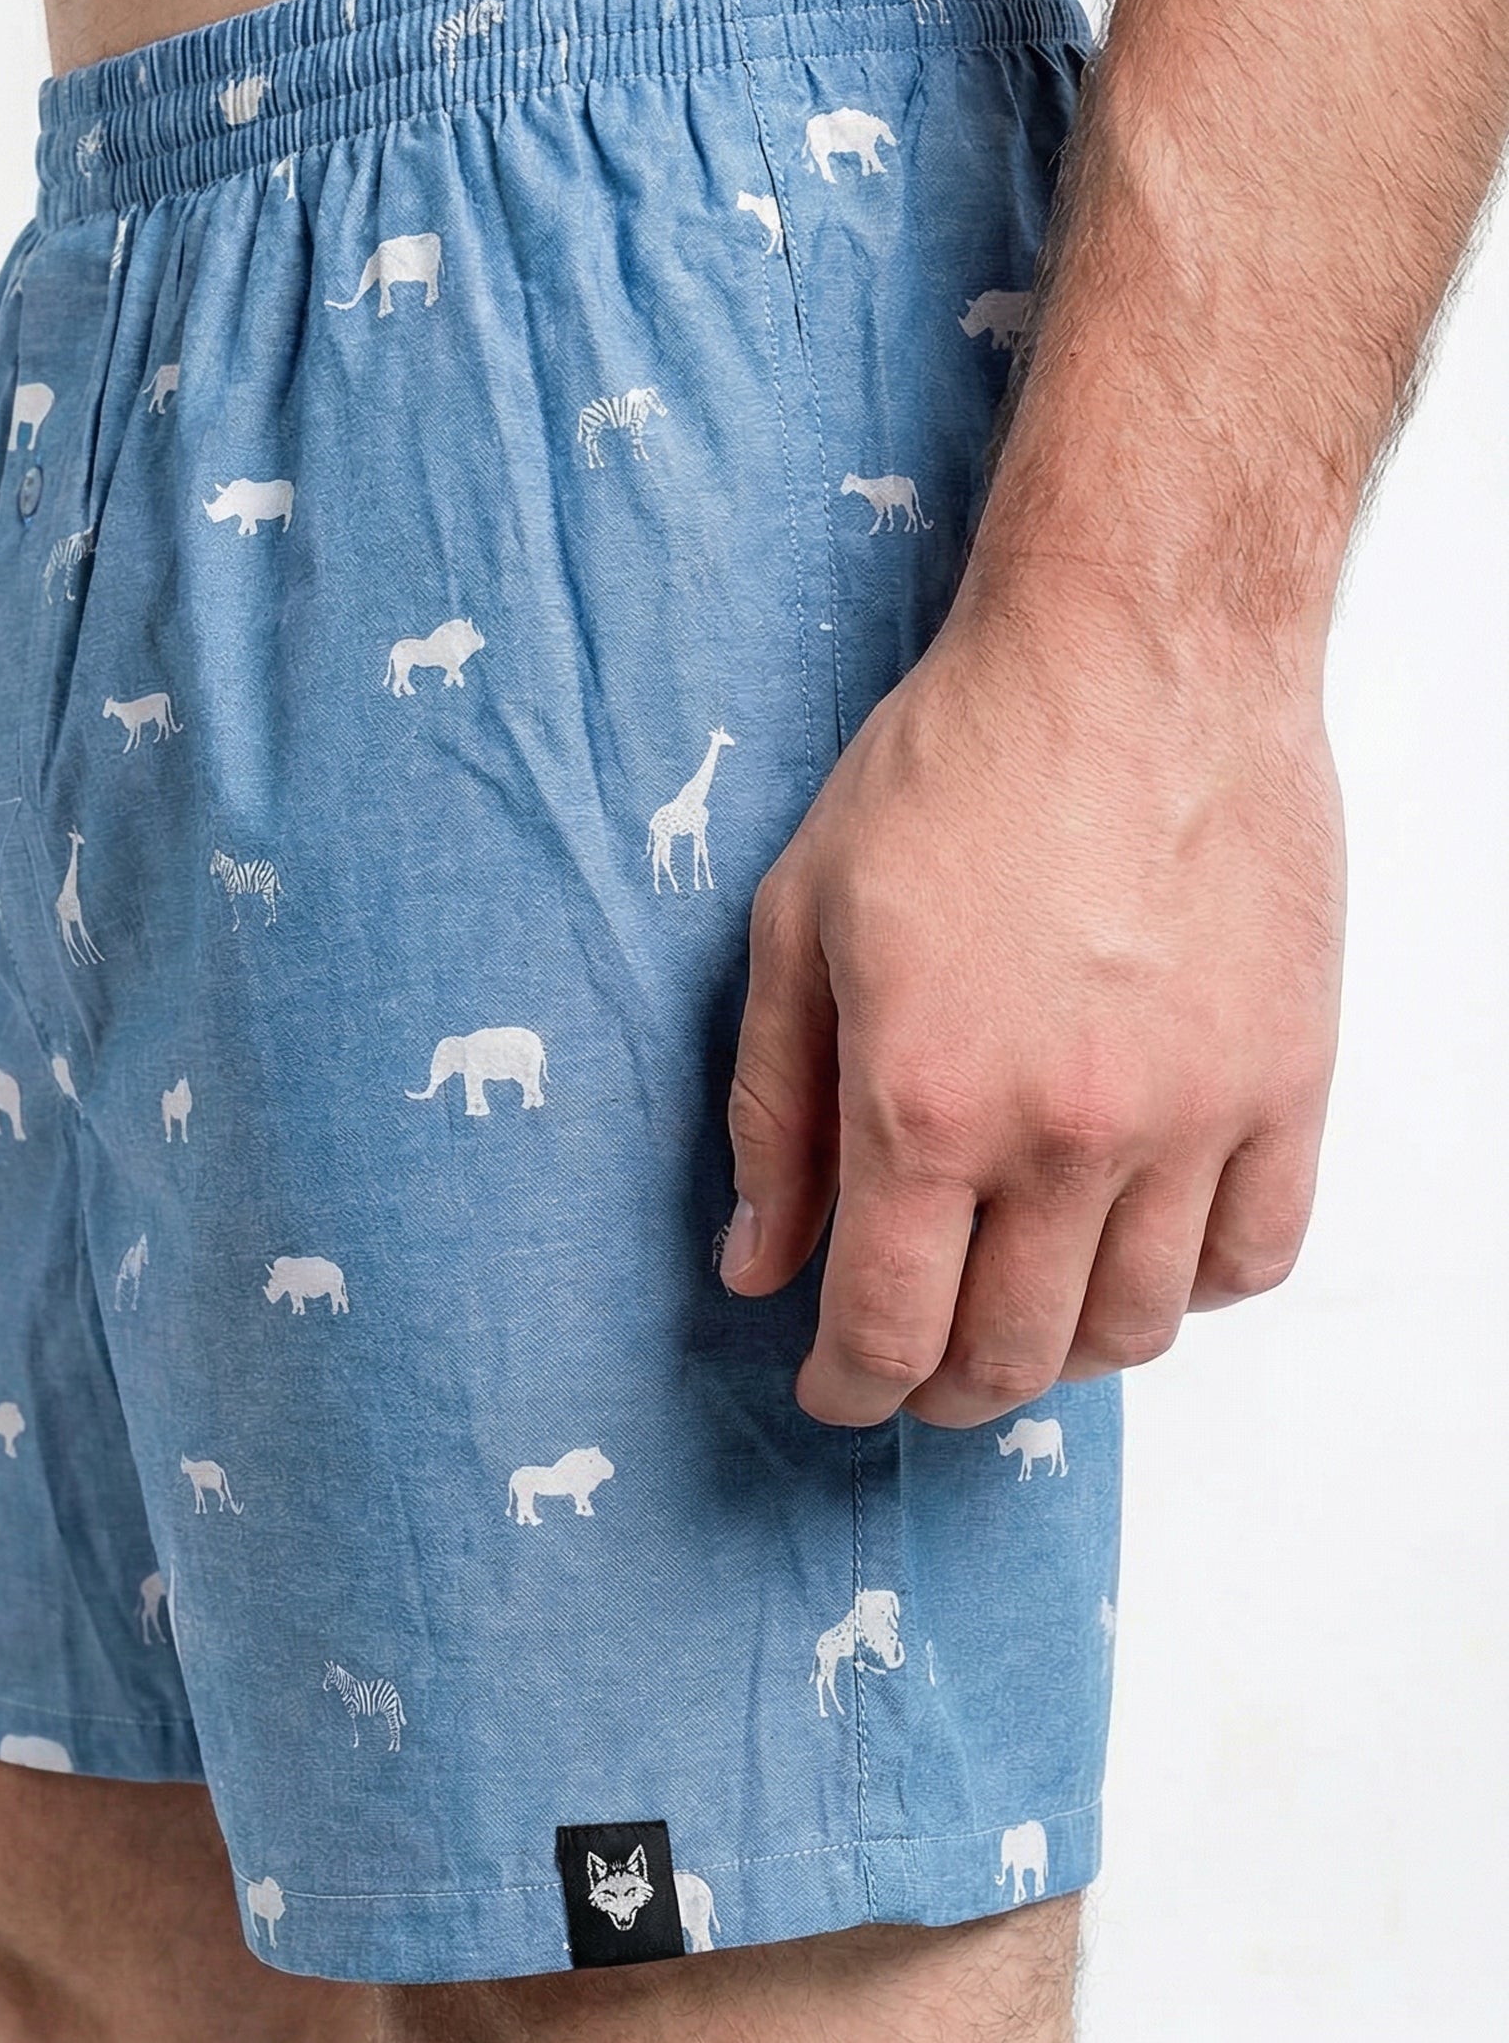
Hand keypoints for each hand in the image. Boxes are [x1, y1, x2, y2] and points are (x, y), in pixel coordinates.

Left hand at [719, 587, 1346, 1427]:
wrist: (1136, 651)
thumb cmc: (954, 765)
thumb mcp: (800, 923)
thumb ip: (773, 1113)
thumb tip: (754, 1265)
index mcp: (924, 1101)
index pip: (886, 1331)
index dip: (849, 1389)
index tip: (834, 1390)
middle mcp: (1065, 1135)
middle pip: (1009, 1356)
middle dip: (942, 1389)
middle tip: (914, 1365)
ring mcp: (1192, 1116)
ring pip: (1132, 1330)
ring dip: (1061, 1352)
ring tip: (1019, 1308)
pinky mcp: (1287, 1079)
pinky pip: (1252, 1257)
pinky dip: (1188, 1288)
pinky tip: (1134, 1250)